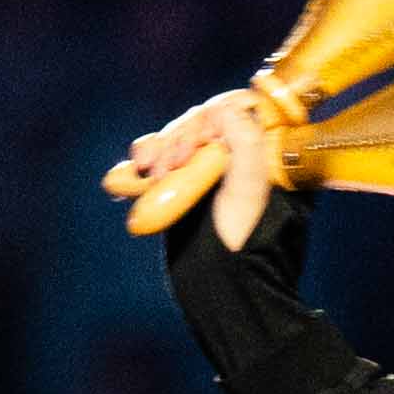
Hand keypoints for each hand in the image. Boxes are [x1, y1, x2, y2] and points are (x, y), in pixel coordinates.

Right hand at [111, 87, 276, 250]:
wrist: (223, 284)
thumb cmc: (245, 243)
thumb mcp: (248, 192)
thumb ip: (245, 144)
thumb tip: (224, 108)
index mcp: (266, 151)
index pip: (235, 109)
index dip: (209, 120)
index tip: (197, 145)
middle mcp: (241, 155)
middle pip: (201, 123)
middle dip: (177, 140)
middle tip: (163, 168)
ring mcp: (211, 170)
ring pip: (177, 139)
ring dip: (156, 149)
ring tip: (144, 169)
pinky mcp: (186, 185)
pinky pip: (160, 162)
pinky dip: (142, 166)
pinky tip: (126, 176)